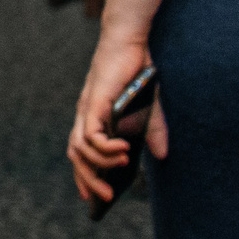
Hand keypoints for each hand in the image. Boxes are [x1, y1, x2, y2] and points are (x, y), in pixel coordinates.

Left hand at [69, 31, 164, 204]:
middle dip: (88, 179)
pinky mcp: (94, 102)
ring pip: (80, 149)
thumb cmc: (136, 70)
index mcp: (93, 116)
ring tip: (120, 172)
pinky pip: (92, 135)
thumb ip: (152, 129)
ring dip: (98, 166)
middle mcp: (85, 114)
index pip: (80, 151)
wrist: (129, 40)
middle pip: (76, 155)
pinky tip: (124, 152)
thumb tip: (161, 155)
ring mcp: (87, 109)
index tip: (91, 197)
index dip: (83, 174)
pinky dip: (105, 148)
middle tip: (106, 196)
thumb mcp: (149, 106)